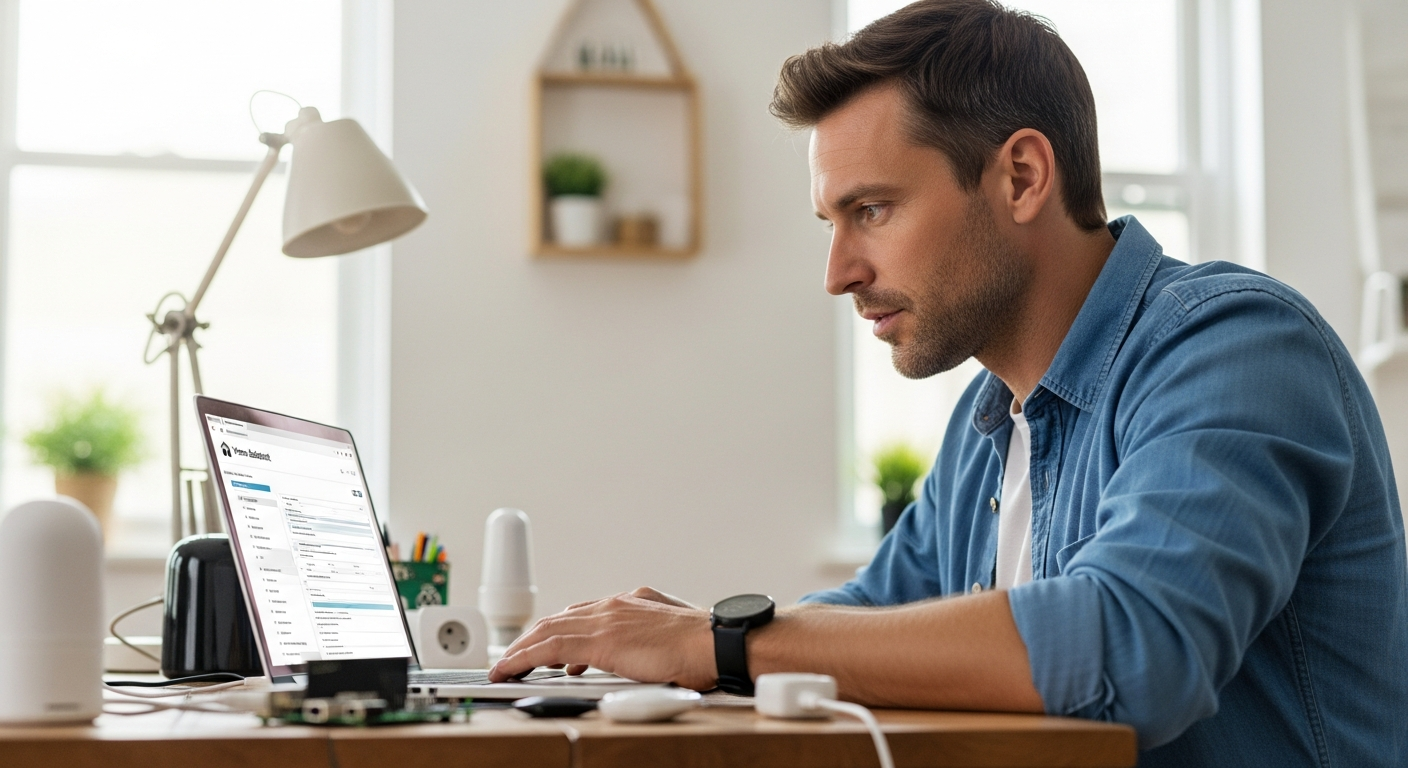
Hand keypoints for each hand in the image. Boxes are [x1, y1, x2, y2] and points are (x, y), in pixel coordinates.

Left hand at [488, 586, 715, 688]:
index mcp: (631, 603)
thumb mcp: (669, 636)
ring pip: (548, 630)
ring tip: (505, 666)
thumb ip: (646, 641)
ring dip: (521, 649)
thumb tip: (633, 657)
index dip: (559, 631)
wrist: (714, 643)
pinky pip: (549, 647)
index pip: (583, 614)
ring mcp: (606, 618)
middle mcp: (614, 605)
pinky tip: (512, 669)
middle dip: (532, 639)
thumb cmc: (702, 647)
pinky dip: (525, 657)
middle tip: (515, 657)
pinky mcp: (600, 639)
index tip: (545, 646)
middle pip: (559, 619)